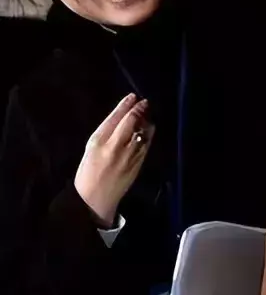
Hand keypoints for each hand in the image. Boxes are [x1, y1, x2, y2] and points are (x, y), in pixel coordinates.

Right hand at [74, 94, 154, 225]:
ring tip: (146, 113)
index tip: (133, 96)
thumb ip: (106, 133)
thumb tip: (121, 117)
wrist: (95, 198)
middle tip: (144, 102)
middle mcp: (115, 146)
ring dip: (146, 120)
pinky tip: (148, 128)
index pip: (116, 117)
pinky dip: (148, 133)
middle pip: (131, 121)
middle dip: (139, 110)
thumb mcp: (91, 148)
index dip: (126, 105)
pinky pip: (146, 143)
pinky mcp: (139, 162)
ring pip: (142, 131)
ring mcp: (129, 155)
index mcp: (98, 141)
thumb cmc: (88, 172)